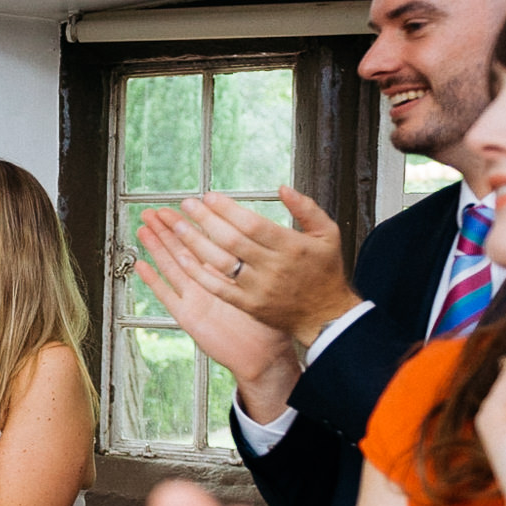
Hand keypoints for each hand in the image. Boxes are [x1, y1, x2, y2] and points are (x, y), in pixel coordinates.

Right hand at [137, 212, 299, 418]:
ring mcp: (195, 299)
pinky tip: (141, 265)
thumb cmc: (270, 323)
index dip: (192, 224)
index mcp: (225, 274)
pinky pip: (167, 296)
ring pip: (172, 267)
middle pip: (182, 250)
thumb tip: (264, 234)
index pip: (205, 242)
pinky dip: (154, 280)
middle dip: (168, 230)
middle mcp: (207, 284)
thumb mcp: (268, 285)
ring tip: (144, 229)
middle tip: (154, 211)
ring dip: (157, 248)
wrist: (264, 355)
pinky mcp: (188, 316)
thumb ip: (262, 260)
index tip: (183, 206)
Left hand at [162, 187, 360, 345]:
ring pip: (220, 262)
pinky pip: (218, 287)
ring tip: (177, 225)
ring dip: (195, 242)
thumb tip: (283, 188)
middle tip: (187, 204)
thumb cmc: (326, 272)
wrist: (326, 317)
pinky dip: (198, 272)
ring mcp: (259, 288)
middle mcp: (273, 267)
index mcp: (291, 247)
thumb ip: (306, 209)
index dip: (227, 209)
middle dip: (205, 220)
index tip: (209, 196)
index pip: (252, 224)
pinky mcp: (249, 305)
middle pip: (231, 240)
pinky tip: (183, 257)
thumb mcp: (328, 234)